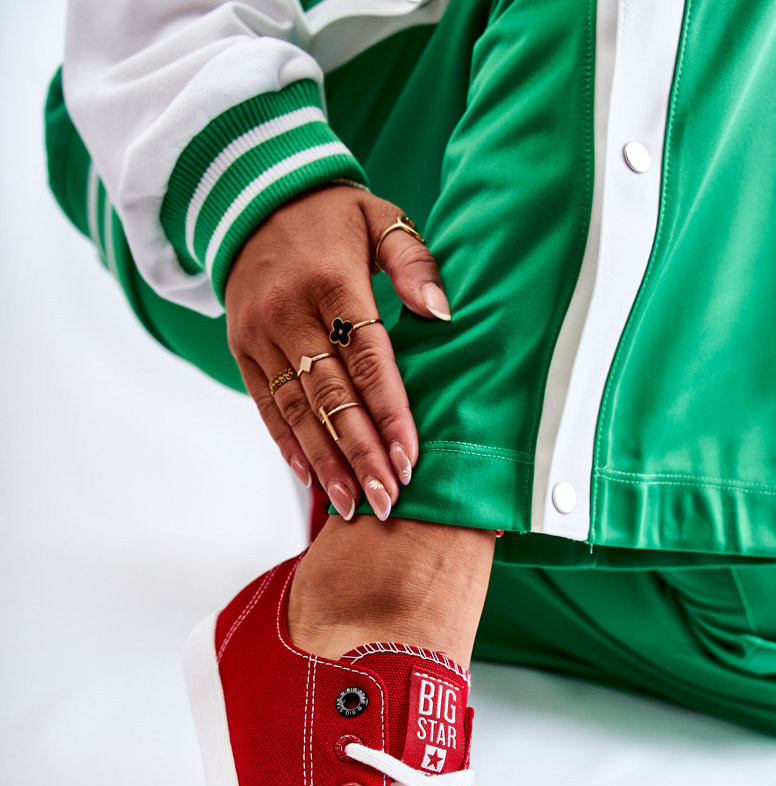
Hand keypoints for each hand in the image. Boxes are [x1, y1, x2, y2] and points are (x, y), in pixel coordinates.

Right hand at [225, 183, 450, 520]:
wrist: (251, 197)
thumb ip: (414, 262)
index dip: (389, 413)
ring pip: (298, 412)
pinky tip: (313, 480)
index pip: (367, 361)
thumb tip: (440, 312)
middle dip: (361, 455)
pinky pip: (267, 406)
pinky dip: (290, 446)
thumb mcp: (380, 217)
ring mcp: (261, 336)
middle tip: (386, 501)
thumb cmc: (331, 216)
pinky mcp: (242, 350)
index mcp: (332, 283)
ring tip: (353, 505)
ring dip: (327, 463)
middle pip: (332, 398)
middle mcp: (291, 315)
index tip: (410, 458)